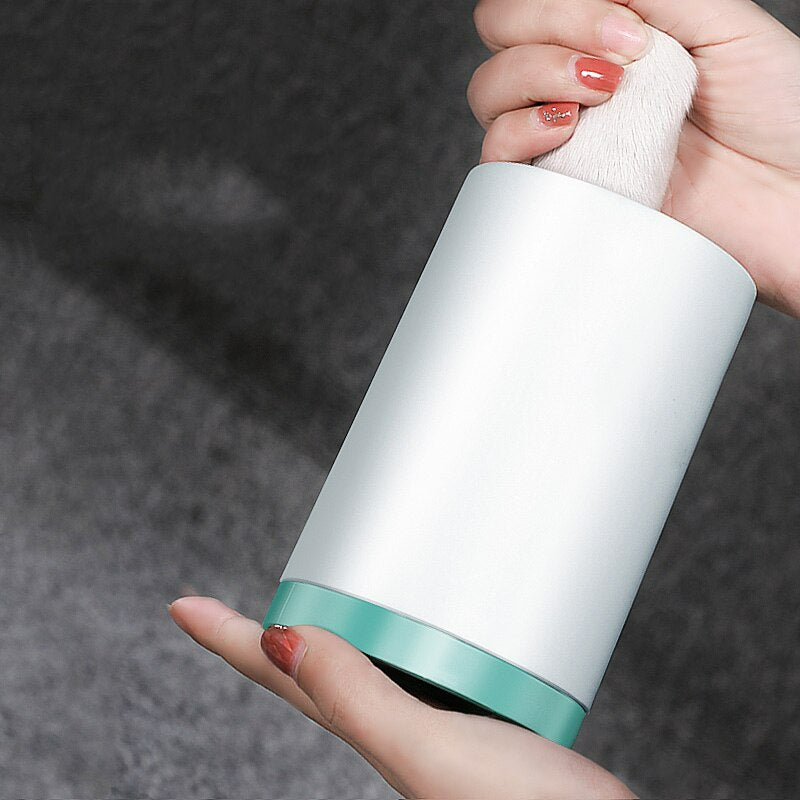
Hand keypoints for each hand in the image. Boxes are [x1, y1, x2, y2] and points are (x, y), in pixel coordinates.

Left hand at [169, 596, 635, 798]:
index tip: (184, 606)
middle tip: (267, 579)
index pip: (278, 672)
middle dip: (287, 619)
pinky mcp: (480, 712)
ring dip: (353, 617)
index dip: (227, 637)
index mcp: (369, 728)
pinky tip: (438, 613)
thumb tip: (281, 640)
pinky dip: (421, 626)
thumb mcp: (429, 755)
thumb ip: (357, 702)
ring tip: (341, 583)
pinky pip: (432, 655)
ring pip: (377, 653)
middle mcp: (394, 723)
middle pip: (320, 659)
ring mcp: (436, 719)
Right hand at [467, 0, 799, 317]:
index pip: (536, 1)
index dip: (560, 7)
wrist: (791, 203)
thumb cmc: (781, 116)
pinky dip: (515, 135)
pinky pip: (497, 162)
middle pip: (499, 37)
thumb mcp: (726, 28)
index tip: (626, 33)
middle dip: (543, 36)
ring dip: (532, 80)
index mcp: (617, 36)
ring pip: (488, 92)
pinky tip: (566, 130)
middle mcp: (582, 81)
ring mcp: (568, 136)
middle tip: (613, 68)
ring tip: (599, 100)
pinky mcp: (564, 190)